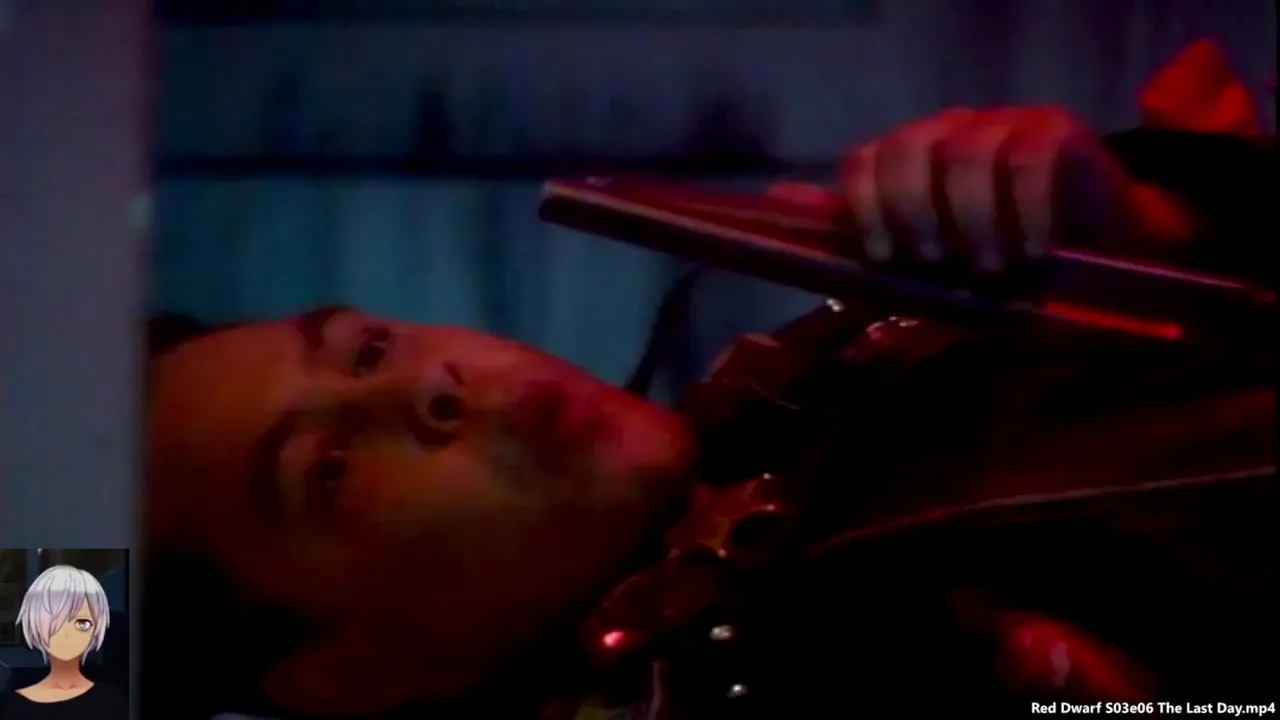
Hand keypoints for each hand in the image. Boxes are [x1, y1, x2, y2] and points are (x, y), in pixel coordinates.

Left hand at [770, 107, 1193, 280]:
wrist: (1085, 254)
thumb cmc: (989, 258)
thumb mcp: (919, 257)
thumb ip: (857, 227)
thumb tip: (777, 197)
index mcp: (905, 158)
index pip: (864, 160)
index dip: (866, 207)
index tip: (885, 258)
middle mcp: (945, 131)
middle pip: (908, 148)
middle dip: (912, 210)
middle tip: (934, 263)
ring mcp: (999, 124)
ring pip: (968, 153)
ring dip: (972, 219)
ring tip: (987, 270)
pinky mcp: (1052, 130)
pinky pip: (1027, 158)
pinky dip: (1024, 210)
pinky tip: (1029, 253)